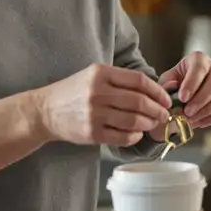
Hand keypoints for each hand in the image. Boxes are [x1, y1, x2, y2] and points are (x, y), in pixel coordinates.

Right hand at [35, 63, 171, 146]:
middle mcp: (98, 92)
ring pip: (133, 120)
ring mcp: (94, 114)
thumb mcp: (93, 75)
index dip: (157, 91)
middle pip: (139, 101)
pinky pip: (122, 136)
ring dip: (148, 124)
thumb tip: (152, 91)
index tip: (165, 99)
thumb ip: (119, 80)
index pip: (139, 81)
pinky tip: (136, 134)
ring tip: (151, 124)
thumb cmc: (73, 92)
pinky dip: (134, 137)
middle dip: (157, 110)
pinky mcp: (92, 133)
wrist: (45, 110)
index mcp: (101, 73)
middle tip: (164, 115)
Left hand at [157, 51, 210, 129]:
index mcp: (200, 59)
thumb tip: (172, 86)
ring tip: (191, 120)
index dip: (192, 83)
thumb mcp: (168, 80)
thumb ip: (167, 83)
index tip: (182, 98)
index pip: (200, 67)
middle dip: (201, 99)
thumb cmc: (177, 83)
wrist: (188, 93)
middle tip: (187, 112)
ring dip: (207, 110)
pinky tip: (201, 122)